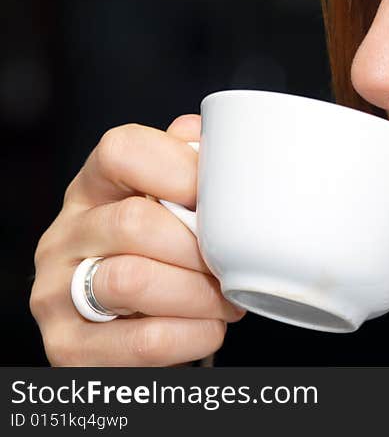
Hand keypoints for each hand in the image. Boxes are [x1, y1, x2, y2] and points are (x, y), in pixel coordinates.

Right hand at [30, 115, 245, 365]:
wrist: (133, 334)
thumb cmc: (161, 256)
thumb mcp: (169, 203)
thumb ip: (189, 165)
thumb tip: (215, 138)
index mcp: (93, 189)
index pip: (122, 150)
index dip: (180, 168)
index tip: (219, 197)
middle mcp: (64, 237)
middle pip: (133, 221)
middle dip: (199, 246)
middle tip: (232, 261)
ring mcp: (58, 294)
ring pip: (133, 280)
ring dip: (199, 293)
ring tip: (226, 298)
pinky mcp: (70, 348)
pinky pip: (146, 340)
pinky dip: (194, 333)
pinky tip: (209, 326)